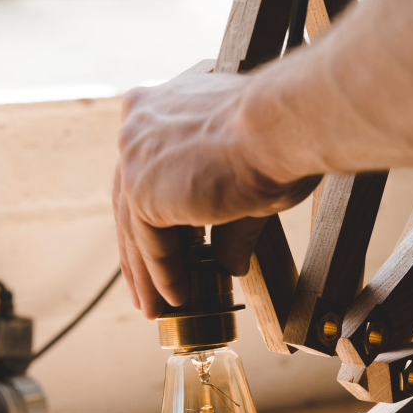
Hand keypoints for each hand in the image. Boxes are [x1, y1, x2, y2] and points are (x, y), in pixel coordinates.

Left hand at [114, 65, 318, 316]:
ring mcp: (134, 157)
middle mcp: (137, 124)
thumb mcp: (245, 178)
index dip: (152, 213)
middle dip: (139, 249)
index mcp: (159, 105)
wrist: (282, 126)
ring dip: (147, 274)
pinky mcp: (141, 191)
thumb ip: (228, 221)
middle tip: (148, 286)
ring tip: (158, 307)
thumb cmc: (279, 135)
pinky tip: (177, 297)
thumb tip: (229, 263)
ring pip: (135, 228)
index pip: (146, 170)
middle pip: (131, 200)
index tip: (162, 244)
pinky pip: (149, 245)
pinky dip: (163, 275)